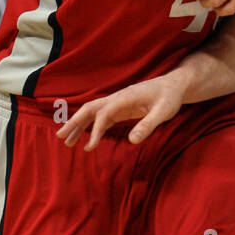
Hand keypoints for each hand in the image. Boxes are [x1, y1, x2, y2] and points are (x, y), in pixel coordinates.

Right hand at [56, 72, 186, 149]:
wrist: (173, 86)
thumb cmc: (170, 98)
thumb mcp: (163, 112)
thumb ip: (148, 125)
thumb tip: (133, 141)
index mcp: (125, 98)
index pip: (104, 113)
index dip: (96, 130)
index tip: (89, 148)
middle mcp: (117, 98)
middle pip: (89, 109)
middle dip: (74, 122)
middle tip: (61, 137)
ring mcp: (117, 103)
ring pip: (92, 112)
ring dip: (79, 125)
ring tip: (67, 141)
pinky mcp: (120, 108)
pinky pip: (101, 117)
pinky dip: (91, 126)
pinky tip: (85, 138)